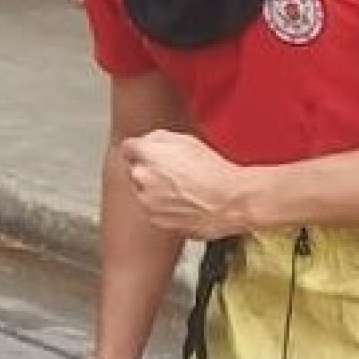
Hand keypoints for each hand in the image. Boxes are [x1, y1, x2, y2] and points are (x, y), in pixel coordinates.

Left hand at [118, 129, 252, 237]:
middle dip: (148, 169)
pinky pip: (153, 210)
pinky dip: (164, 207)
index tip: (146, 151)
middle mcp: (142, 178)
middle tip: (175, 171)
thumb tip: (148, 141)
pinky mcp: (155, 220)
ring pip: (142, 192)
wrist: (230, 202)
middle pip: (134, 170)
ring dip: (155, 189)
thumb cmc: (214, 171)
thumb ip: (160, 138)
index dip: (140, 149)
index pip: (128, 148)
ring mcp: (146, 202)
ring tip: (183, 188)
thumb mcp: (189, 140)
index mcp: (148, 155)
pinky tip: (185, 201)